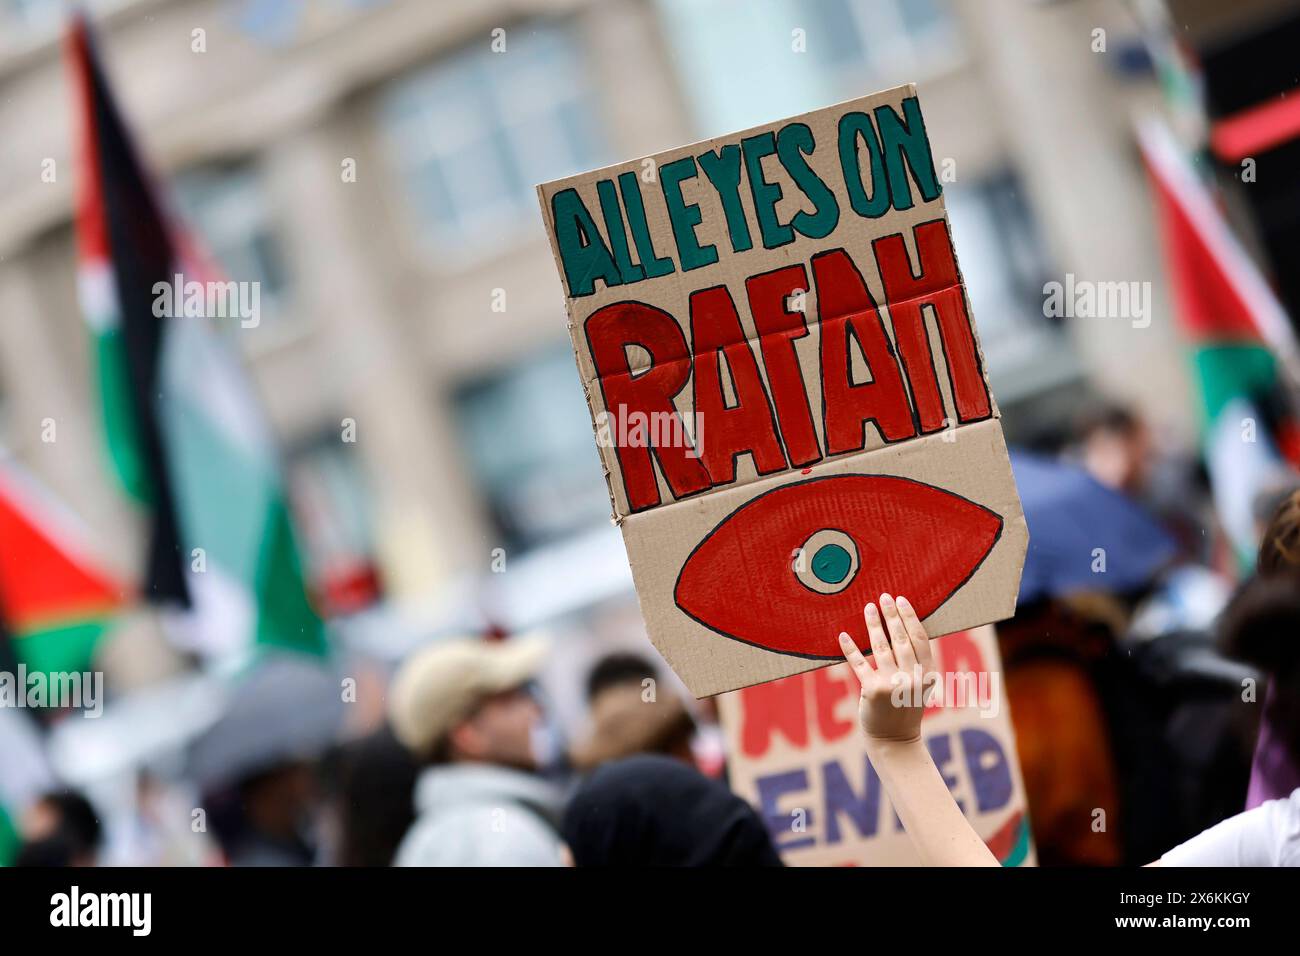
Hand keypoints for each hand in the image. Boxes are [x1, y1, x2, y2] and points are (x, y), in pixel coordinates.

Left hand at [838, 594, 936, 745]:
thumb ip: (917, 662)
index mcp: (928, 673)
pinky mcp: (873, 691)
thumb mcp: (920, 685)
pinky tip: (842, 635)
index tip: (901, 600)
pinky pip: (859, 664)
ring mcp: (893, 684)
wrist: (895, 740)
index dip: (910, 617)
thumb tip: (905, 627)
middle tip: (884, 596)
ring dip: (873, 625)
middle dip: (892, 615)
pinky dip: (850, 648)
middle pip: (901, 639)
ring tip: (868, 608)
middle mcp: (912, 678)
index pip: (920, 639)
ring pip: (881, 647)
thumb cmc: (905, 707)